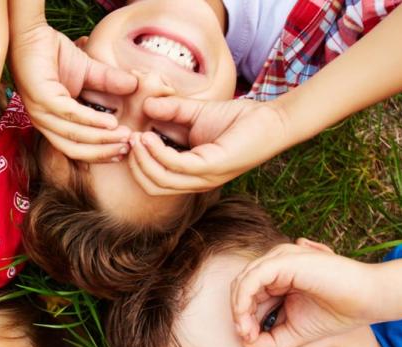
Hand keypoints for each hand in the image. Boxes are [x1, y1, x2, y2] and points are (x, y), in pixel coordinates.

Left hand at [10, 23, 134, 161]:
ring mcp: (40, 111)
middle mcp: (44, 122)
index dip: (100, 153)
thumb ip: (108, 82)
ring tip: (124, 136)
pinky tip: (110, 122)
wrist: (32, 33)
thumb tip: (135, 86)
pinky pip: (69, 114)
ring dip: (101, 139)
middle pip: (75, 149)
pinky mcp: (41, 97)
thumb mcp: (88, 71)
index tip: (125, 151)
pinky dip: (91, 120)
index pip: (76, 148)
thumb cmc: (54, 54)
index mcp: (53, 122)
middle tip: (128, 148)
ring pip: (73, 135)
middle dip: (103, 152)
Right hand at [127, 96, 291, 194]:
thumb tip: (145, 105)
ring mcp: (205, 177)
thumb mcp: (196, 113)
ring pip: (160, 180)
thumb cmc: (239, 119)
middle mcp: (196, 181)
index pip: (154, 181)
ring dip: (143, 159)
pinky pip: (176, 166)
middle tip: (128, 139)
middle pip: (152, 186)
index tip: (128, 137)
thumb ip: (171, 111)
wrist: (272, 119)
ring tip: (136, 137)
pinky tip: (150, 135)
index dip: (136, 163)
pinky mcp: (213, 167)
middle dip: (135, 164)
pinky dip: (158, 152)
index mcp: (191, 174)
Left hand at [231, 239, 379, 346]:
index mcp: (278, 279)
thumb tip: (246, 343)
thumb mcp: (294, 333)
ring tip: (247, 331)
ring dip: (239, 309)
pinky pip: (252, 278)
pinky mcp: (284, 260)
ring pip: (242, 282)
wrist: (368, 300)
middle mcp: (276, 266)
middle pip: (241, 288)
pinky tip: (248, 319)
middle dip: (238, 315)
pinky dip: (243, 300)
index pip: (247, 296)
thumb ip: (269, 339)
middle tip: (246, 337)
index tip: (249, 340)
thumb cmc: (336, 314)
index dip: (242, 319)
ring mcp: (280, 260)